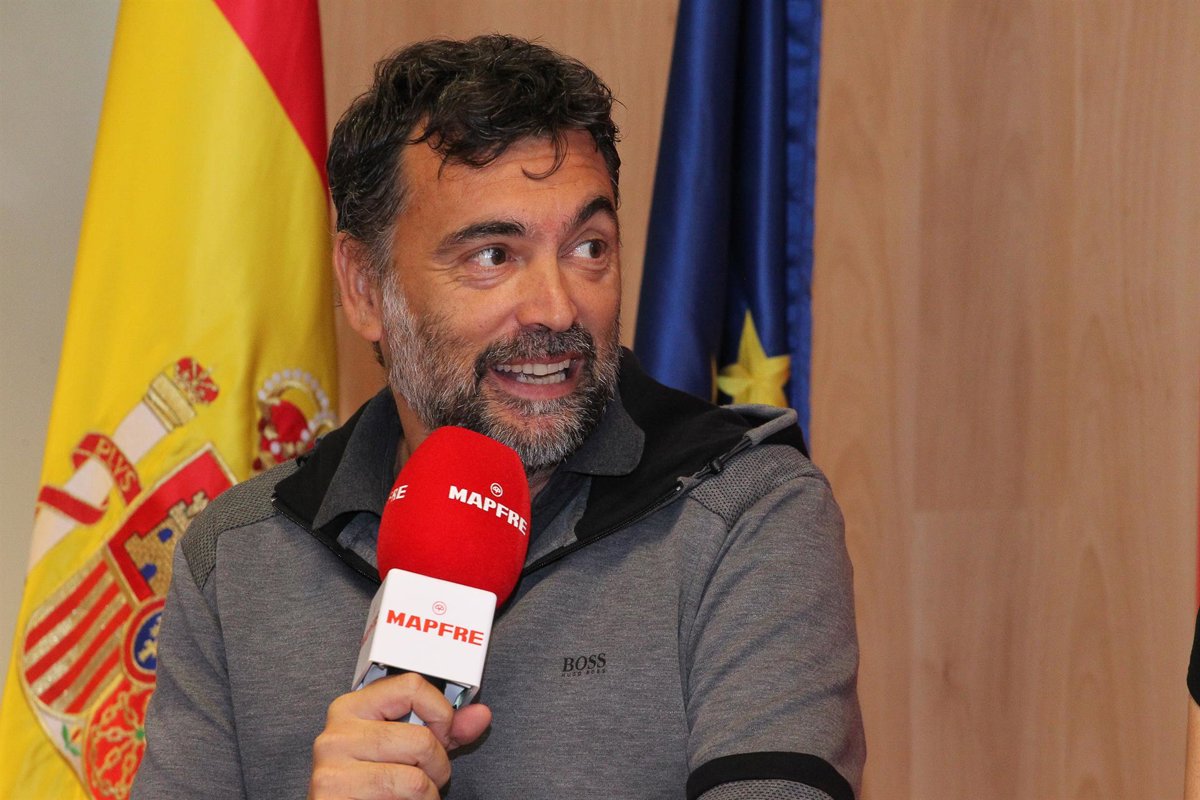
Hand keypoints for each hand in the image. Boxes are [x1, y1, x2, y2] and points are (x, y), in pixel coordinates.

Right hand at [308, 673, 491, 798]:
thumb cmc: (373, 785)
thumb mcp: (410, 750)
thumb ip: (443, 731)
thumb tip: (481, 715)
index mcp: (353, 708)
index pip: (411, 685)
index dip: (441, 712)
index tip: (443, 734)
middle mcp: (337, 732)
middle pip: (421, 739)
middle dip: (438, 765)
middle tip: (430, 777)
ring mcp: (331, 765)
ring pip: (415, 775)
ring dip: (428, 791)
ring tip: (415, 794)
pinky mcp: (332, 793)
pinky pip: (402, 794)